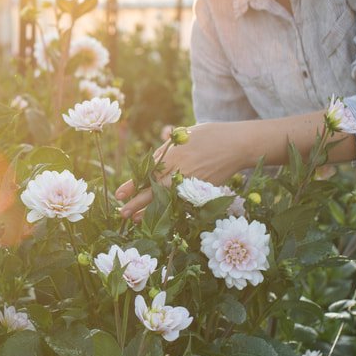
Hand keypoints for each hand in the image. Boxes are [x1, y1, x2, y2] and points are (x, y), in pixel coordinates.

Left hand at [115, 122, 246, 221]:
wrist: (237, 145)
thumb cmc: (209, 135)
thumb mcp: (183, 136)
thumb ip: (166, 151)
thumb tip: (151, 162)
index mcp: (173, 156)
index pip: (147, 175)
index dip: (132, 186)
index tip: (119, 195)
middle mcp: (180, 172)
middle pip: (154, 192)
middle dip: (136, 203)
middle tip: (122, 213)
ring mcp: (192, 184)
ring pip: (167, 202)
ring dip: (151, 212)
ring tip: (135, 219)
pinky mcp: (203, 191)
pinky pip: (183, 204)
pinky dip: (170, 211)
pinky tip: (160, 217)